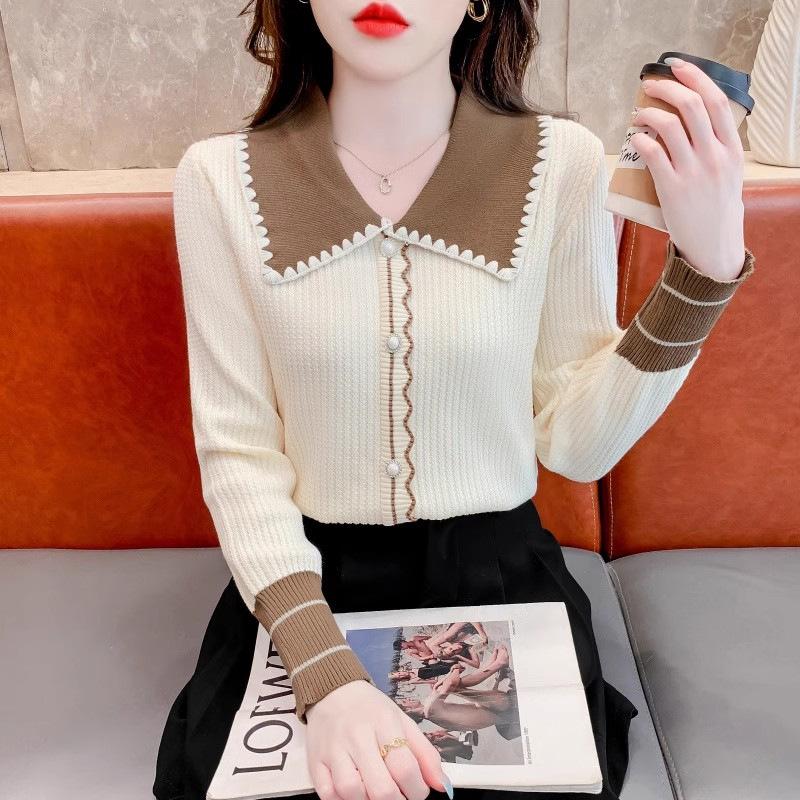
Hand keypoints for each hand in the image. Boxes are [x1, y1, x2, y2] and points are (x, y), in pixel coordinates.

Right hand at [305, 679, 451, 799]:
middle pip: (380, 787)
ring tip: (376, 793)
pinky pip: (328, 794)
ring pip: (352, 793)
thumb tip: (442, 785)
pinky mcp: (316, 761)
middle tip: (400, 797)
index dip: (417, 790)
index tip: (418, 792)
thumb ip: (425, 753)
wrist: (332, 691)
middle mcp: (357, 736)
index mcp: (384, 723)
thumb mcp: (402, 721)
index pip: (404, 766)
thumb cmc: (370, 709)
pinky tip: (355, 793)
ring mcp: (334, 750)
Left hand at [630, 57, 746, 279]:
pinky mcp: (672, 189)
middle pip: (692, 106)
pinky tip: (636, 139)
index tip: (677, 66)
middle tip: (650, 86)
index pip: (716, 101)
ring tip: (638, 115)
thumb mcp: (729, 172)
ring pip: (670, 126)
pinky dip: (641, 139)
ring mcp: (694, 172)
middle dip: (667, 89)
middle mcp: (715, 156)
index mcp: (732, 149)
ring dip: (649, 114)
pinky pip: (653, 153)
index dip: (696, 77)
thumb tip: (691, 121)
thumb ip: (716, 146)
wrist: (714, 246)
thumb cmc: (717, 208)